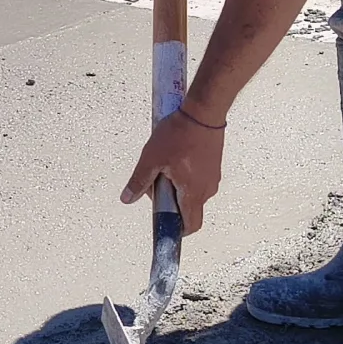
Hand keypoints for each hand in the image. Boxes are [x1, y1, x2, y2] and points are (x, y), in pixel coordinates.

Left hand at [119, 108, 224, 232]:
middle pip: (188, 208)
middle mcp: (207, 189)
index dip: (177, 230)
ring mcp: (213, 177)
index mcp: (193, 193)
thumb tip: (127, 198)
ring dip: (178, 187)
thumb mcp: (151, 158)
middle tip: (157, 182)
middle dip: (171, 202)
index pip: (191, 225)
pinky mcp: (215, 165)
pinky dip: (186, 176)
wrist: (203, 112)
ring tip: (166, 165)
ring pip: (193, 192)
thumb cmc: (179, 134)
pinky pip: (199, 180)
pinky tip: (176, 157)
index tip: (164, 224)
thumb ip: (139, 181)